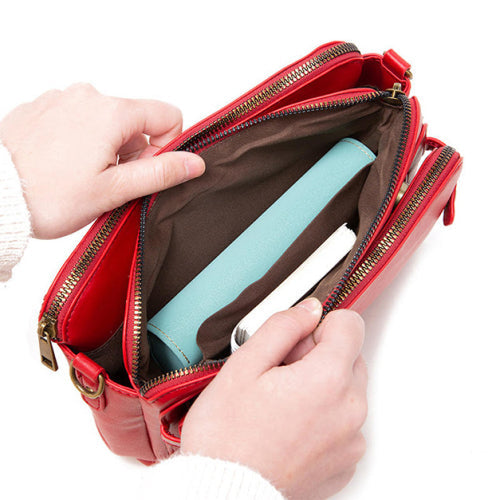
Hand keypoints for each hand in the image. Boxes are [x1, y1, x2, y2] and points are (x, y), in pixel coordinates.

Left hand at [0, 83, 204, 238]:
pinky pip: (79, 120)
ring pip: (107, 123)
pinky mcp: (43, 108)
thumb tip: (195, 163)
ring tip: (83, 177)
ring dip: (107, 149)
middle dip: (133, 153)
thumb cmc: (48, 196)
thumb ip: (161, 173)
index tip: (144, 171)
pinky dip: (82, 142)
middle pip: (136, 122)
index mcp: (111, 112)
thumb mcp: (115, 189)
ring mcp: (62, 99)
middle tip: (110, 182)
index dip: (167, 147)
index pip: (168, 115)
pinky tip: (65, 166)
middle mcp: (87, 96)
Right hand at [181, 298, 367, 499]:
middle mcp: (350, 410)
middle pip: (350, 356)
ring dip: (322, 387)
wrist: (225, 494)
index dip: (319, 326)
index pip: (351, 324)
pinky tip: (289, 427)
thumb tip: (309, 310)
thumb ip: (283, 326)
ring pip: (346, 389)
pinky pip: (344, 422)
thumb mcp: (245, 365)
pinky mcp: (346, 462)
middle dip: (318, 356)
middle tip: (279, 375)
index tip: (297, 343)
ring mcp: (351, 440)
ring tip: (281, 404)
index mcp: (329, 379)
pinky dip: (324, 417)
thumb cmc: (228, 436)